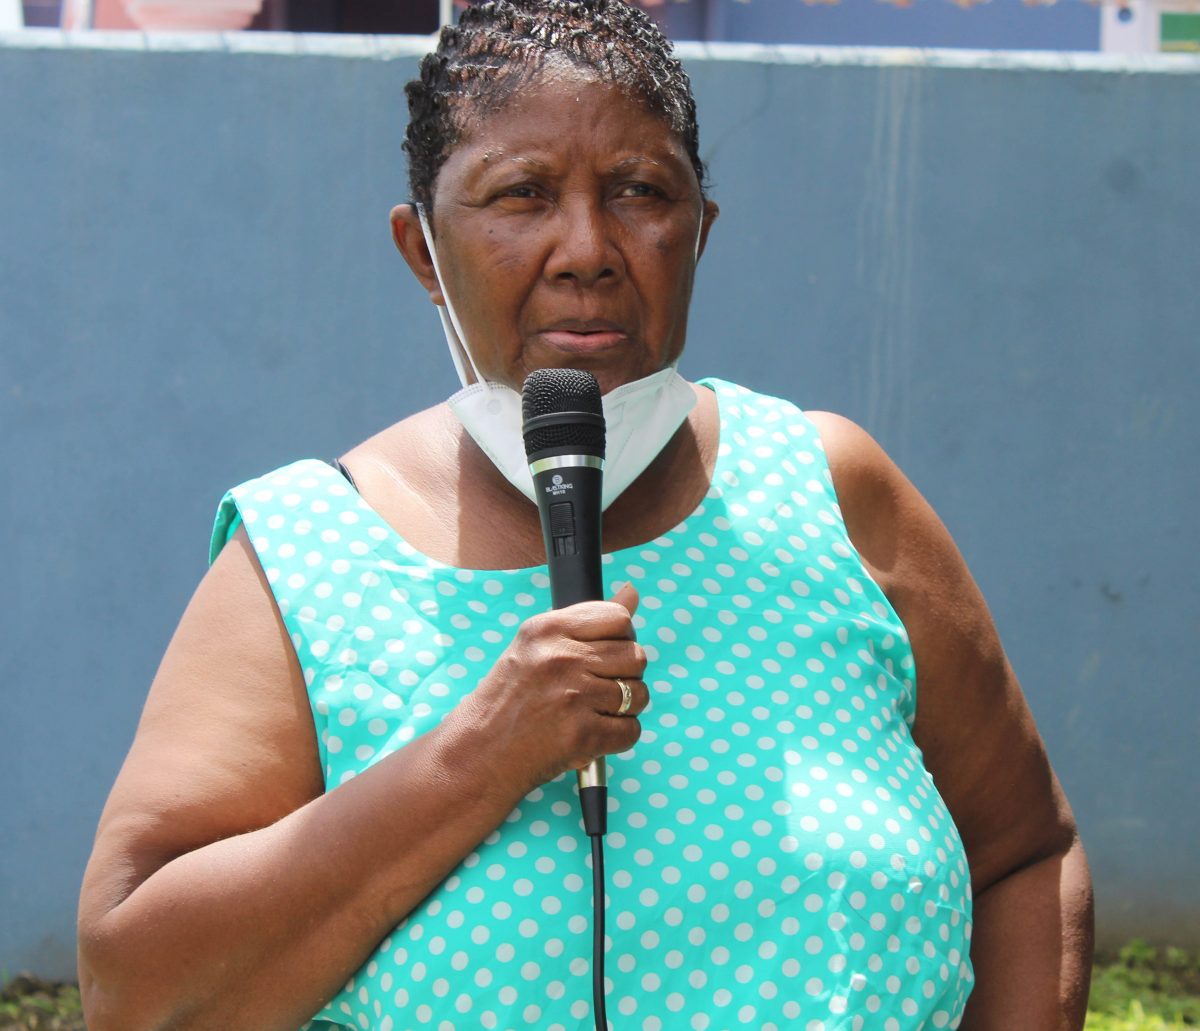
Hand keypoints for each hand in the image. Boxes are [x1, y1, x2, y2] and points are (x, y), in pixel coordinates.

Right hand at [460, 582, 649, 792]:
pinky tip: (593, 735)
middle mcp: (561, 658)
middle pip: (635, 656)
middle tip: (599, 689)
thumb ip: (587, 620)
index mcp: (547, 629)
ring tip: (594, 713)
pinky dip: (618, 737)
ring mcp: (573, 696)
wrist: (478, 754)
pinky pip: (631, 730)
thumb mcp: (536, 646)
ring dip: (625, 708)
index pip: (618, 618)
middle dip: (627, 675)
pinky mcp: (582, 734)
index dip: (622, 638)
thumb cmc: (509, 699)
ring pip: (639, 694)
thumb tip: (632, 591)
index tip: (606, 655)